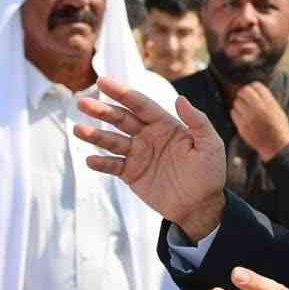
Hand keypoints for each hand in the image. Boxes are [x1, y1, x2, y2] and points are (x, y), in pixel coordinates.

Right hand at [73, 77, 227, 239]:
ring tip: (78, 129)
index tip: (103, 82)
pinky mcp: (132, 174)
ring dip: (95, 135)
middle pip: (121, 119)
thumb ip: (197, 121)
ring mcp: (138, 155)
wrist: (200, 207)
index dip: (122, 93)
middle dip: (102, 110)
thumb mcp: (210, 145)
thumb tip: (180, 99)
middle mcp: (148, 136)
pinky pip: (113, 166)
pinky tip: (90, 160)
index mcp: (165, 125)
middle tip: (82, 102)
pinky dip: (101, 163)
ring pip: (112, 141)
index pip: (140, 105)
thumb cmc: (209, 173)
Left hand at [229, 82, 288, 160]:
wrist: (276, 146)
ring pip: (237, 102)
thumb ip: (267, 100)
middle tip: (245, 98)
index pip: (256, 86)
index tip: (252, 90)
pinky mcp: (242, 126)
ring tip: (244, 109)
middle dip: (244, 93)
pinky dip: (236, 113)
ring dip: (239, 104)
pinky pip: (233, 113)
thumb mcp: (277, 110)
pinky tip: (242, 117)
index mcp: (269, 103)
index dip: (253, 87)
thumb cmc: (278, 128)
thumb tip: (256, 90)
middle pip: (244, 91)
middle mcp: (258, 109)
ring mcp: (249, 118)